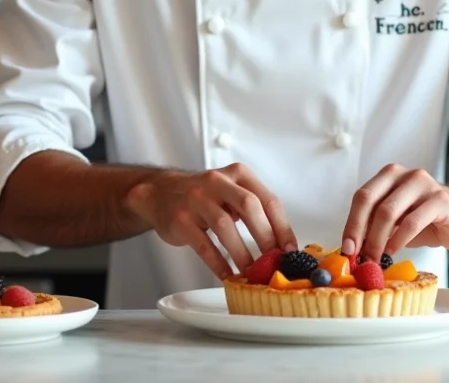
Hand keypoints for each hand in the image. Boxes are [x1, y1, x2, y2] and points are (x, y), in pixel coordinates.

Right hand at [126, 163, 296, 278]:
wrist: (159, 192)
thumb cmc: (203, 196)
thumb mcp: (231, 191)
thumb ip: (254, 210)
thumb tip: (281, 244)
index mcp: (238, 174)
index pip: (268, 199)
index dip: (282, 227)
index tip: (290, 249)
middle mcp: (217, 181)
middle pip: (249, 206)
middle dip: (265, 237)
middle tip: (273, 261)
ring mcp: (196, 198)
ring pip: (225, 226)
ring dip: (241, 253)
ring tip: (251, 272)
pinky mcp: (180, 219)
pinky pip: (203, 244)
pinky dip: (217, 262)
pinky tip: (227, 274)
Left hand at [341, 164, 448, 263]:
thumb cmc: (428, 219)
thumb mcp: (397, 222)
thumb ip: (375, 227)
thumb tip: (351, 248)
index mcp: (389, 176)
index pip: (362, 197)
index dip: (350, 224)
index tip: (346, 249)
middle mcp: (404, 175)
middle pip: (371, 201)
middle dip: (359, 232)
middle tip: (357, 256)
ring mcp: (423, 184)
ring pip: (389, 211)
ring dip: (377, 240)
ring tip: (375, 259)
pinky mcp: (441, 200)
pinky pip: (413, 221)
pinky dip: (399, 239)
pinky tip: (394, 251)